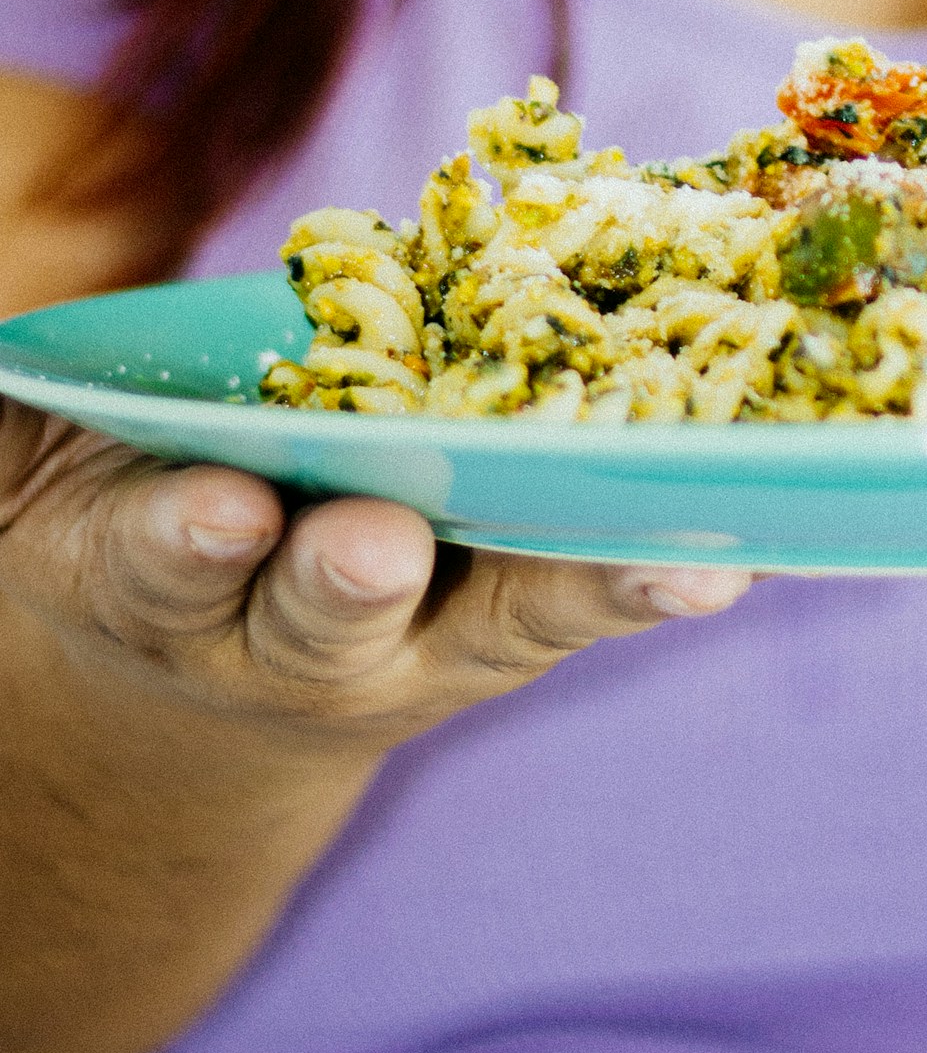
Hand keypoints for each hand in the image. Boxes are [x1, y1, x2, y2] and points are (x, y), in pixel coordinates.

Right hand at [0, 399, 753, 761]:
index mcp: (158, 587)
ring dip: (569, 584)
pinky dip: (651, 582)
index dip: (182, 541)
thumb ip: (36, 414)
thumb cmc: (133, 530)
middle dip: (346, 580)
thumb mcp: (51, 478)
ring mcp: (418, 641)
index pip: (159, 565)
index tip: (215, 514)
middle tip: (380, 545)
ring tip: (654, 566)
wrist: (202, 699)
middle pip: (321, 615)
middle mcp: (293, 635)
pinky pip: (582, 602)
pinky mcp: (512, 627)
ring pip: (493, 618)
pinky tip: (727, 560)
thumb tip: (1, 353)